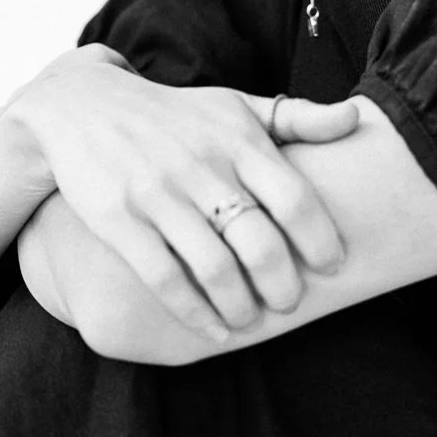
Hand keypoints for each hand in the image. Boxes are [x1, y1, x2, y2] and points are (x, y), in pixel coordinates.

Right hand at [5, 49, 362, 342]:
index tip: (332, 268)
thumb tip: (356, 121)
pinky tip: (212, 330)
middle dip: (283, 285)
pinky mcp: (119, 220)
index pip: (295, 198)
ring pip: (213, 268)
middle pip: (259, 242)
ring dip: (240, 307)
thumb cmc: (174, 115)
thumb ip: (296, 118)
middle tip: (290, 304)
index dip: (320, 241)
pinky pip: (164, 278)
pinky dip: (193, 313)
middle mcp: (200, 166)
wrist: (80, 107)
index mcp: (237, 139)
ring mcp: (157, 194)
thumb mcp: (234, 106)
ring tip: (250, 320)